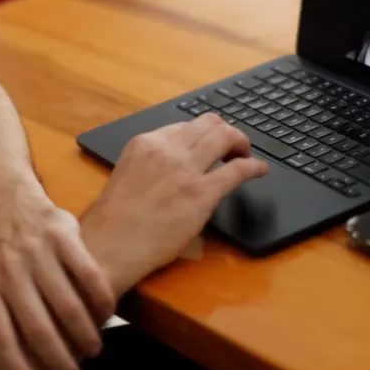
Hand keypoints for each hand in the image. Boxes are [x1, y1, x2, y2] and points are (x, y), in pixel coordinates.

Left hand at [0, 188, 115, 369]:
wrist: (7, 203)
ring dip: (84, 335)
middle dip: (58, 360)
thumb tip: (15, 367)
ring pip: (67, 305)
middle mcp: (9, 269)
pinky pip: (89, 273)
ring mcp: (36, 250)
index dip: (16, 368)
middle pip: (38, 328)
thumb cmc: (0, 257)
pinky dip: (101, 299)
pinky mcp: (63, 233)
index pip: (0, 337)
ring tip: (92, 349)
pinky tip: (108, 313)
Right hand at [80, 114, 268, 295]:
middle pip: (209, 123)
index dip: (202, 133)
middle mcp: (167, 148)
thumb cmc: (114, 221)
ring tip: (245, 154)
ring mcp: (186, 169)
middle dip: (225, 131)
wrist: (109, 246)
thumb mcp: (127, 175)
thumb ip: (151, 163)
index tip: (210, 143)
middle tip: (233, 146)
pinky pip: (238, 170)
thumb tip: (177, 167)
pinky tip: (260, 170)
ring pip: (226, 137)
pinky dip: (254, 166)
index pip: (184, 125)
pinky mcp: (202, 194)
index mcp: (145, 142)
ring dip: (241, 142)